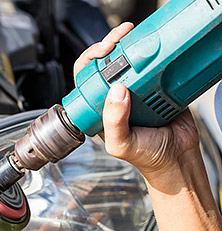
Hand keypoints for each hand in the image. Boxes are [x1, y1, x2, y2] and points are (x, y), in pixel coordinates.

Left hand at [73, 22, 201, 190]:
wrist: (178, 159)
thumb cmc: (145, 157)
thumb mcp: (121, 144)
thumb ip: (114, 122)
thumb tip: (115, 92)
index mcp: (99, 110)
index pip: (86, 81)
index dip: (89, 62)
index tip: (101, 53)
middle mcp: (115, 98)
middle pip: (105, 64)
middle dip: (109, 46)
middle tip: (118, 38)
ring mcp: (136, 91)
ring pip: (129, 61)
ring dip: (131, 45)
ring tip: (133, 37)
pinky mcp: (158, 86)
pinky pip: (155, 66)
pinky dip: (154, 55)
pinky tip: (154, 51)